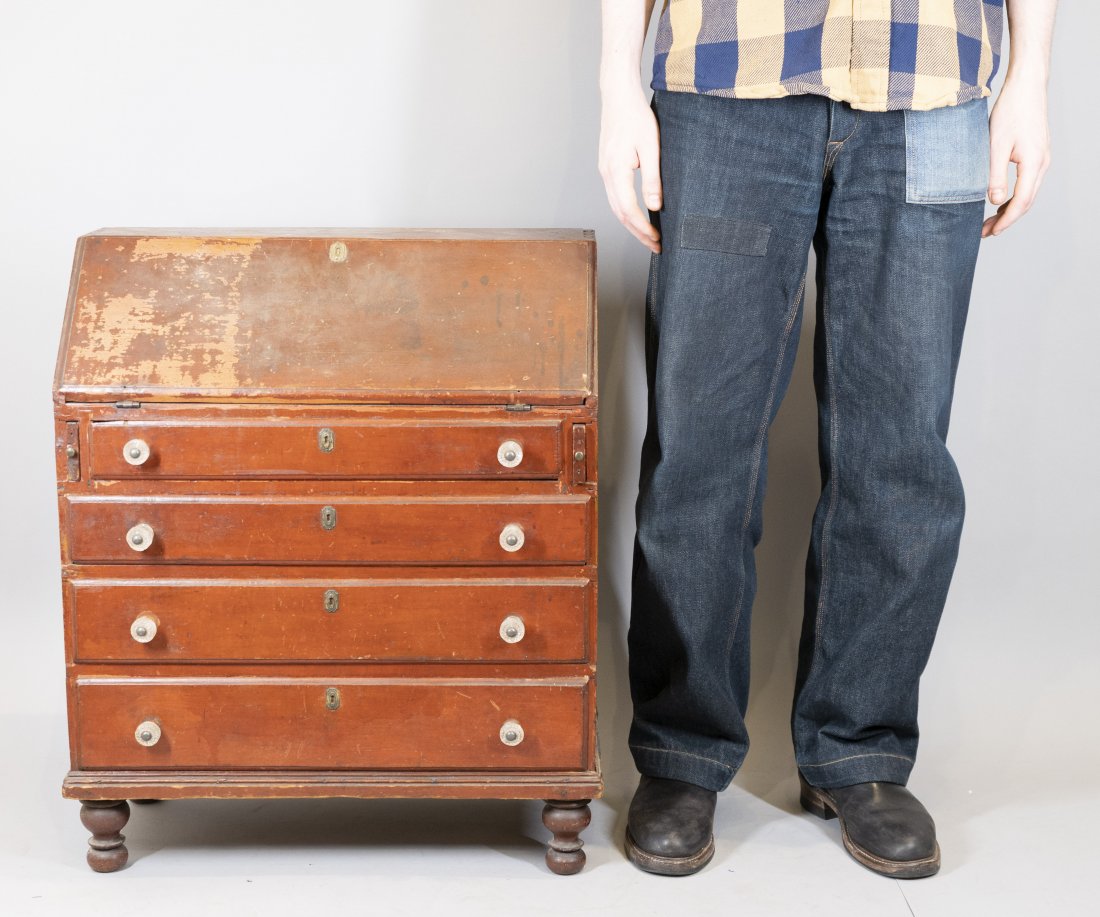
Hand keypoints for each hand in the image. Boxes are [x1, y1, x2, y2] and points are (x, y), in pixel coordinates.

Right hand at [598, 86, 661, 252]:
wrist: (618, 95)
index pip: (629, 210)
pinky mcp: (607, 167)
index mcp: (616, 170)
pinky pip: (615, 196)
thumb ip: (652, 178)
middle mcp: (606, 174)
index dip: (643, 228)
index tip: (657, 239)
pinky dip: (626, 211)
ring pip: (616, 207)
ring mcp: (604, 171)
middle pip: (620, 214)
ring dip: (632, 224)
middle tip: (655, 246)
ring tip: (648, 235)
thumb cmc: (636, 116)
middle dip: (638, 233)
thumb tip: (655, 206)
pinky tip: (638, 215)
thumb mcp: (651, 146)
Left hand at [983, 78, 1051, 236]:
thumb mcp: (995, 146)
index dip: (1005, 221)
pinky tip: (1000, 201)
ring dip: (1010, 209)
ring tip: (990, 222)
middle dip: (1006, 220)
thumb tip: (994, 202)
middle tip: (985, 232)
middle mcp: (1043, 163)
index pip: (1021, 202)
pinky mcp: (1037, 154)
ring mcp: (1042, 159)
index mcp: (1034, 164)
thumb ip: (994, 176)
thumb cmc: (1010, 112)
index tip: (990, 233)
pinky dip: (1014, 196)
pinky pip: (1027, 182)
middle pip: (1026, 201)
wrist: (1026, 87)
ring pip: (1028, 193)